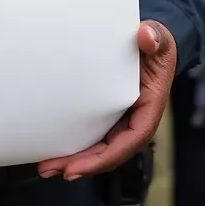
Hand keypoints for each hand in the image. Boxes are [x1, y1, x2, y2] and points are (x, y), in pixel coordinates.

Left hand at [37, 20, 175, 179]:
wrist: (148, 42)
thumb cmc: (154, 43)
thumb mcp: (158, 38)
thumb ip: (155, 37)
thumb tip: (146, 36)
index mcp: (149, 108)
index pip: (129, 140)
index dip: (105, 157)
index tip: (80, 167)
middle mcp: (134, 120)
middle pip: (109, 152)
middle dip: (82, 165)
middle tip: (52, 169)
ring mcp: (120, 120)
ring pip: (99, 148)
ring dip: (74, 160)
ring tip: (46, 166)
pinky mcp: (107, 114)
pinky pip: (92, 135)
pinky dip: (74, 145)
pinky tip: (53, 148)